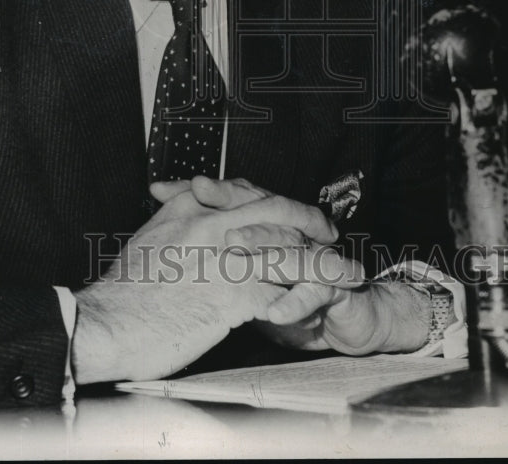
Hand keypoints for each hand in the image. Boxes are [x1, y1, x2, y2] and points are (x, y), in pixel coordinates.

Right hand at [72, 179, 338, 383]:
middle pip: (276, 209)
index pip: (244, 191)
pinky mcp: (233, 294)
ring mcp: (225, 255)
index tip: (291, 210)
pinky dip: (307, 297)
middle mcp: (212, 222)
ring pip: (289, 249)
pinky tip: (322, 305)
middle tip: (328, 232)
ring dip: (323, 260)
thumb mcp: (149, 239)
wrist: (106, 322)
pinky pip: (284, 291)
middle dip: (309, 220)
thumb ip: (176, 221)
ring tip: (348, 270)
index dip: (276, 201)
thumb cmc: (122, 291)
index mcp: (190, 207)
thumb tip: (191, 215)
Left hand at [187, 177, 429, 355]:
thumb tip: (165, 219)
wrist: (346, 319)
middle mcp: (288, 232)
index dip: (197, 191)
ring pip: (286, 244)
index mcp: (264, 224)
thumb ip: (208, 247)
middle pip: (258, 208)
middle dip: (227, 202)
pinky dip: (295, 301)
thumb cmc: (286, 291)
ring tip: (231, 250)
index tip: (161, 189)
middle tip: (197, 196)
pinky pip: (315, 290)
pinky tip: (275, 313)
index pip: (232, 197)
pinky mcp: (335, 286)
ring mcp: (312, 255)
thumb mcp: (238, 274)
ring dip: (260, 245)